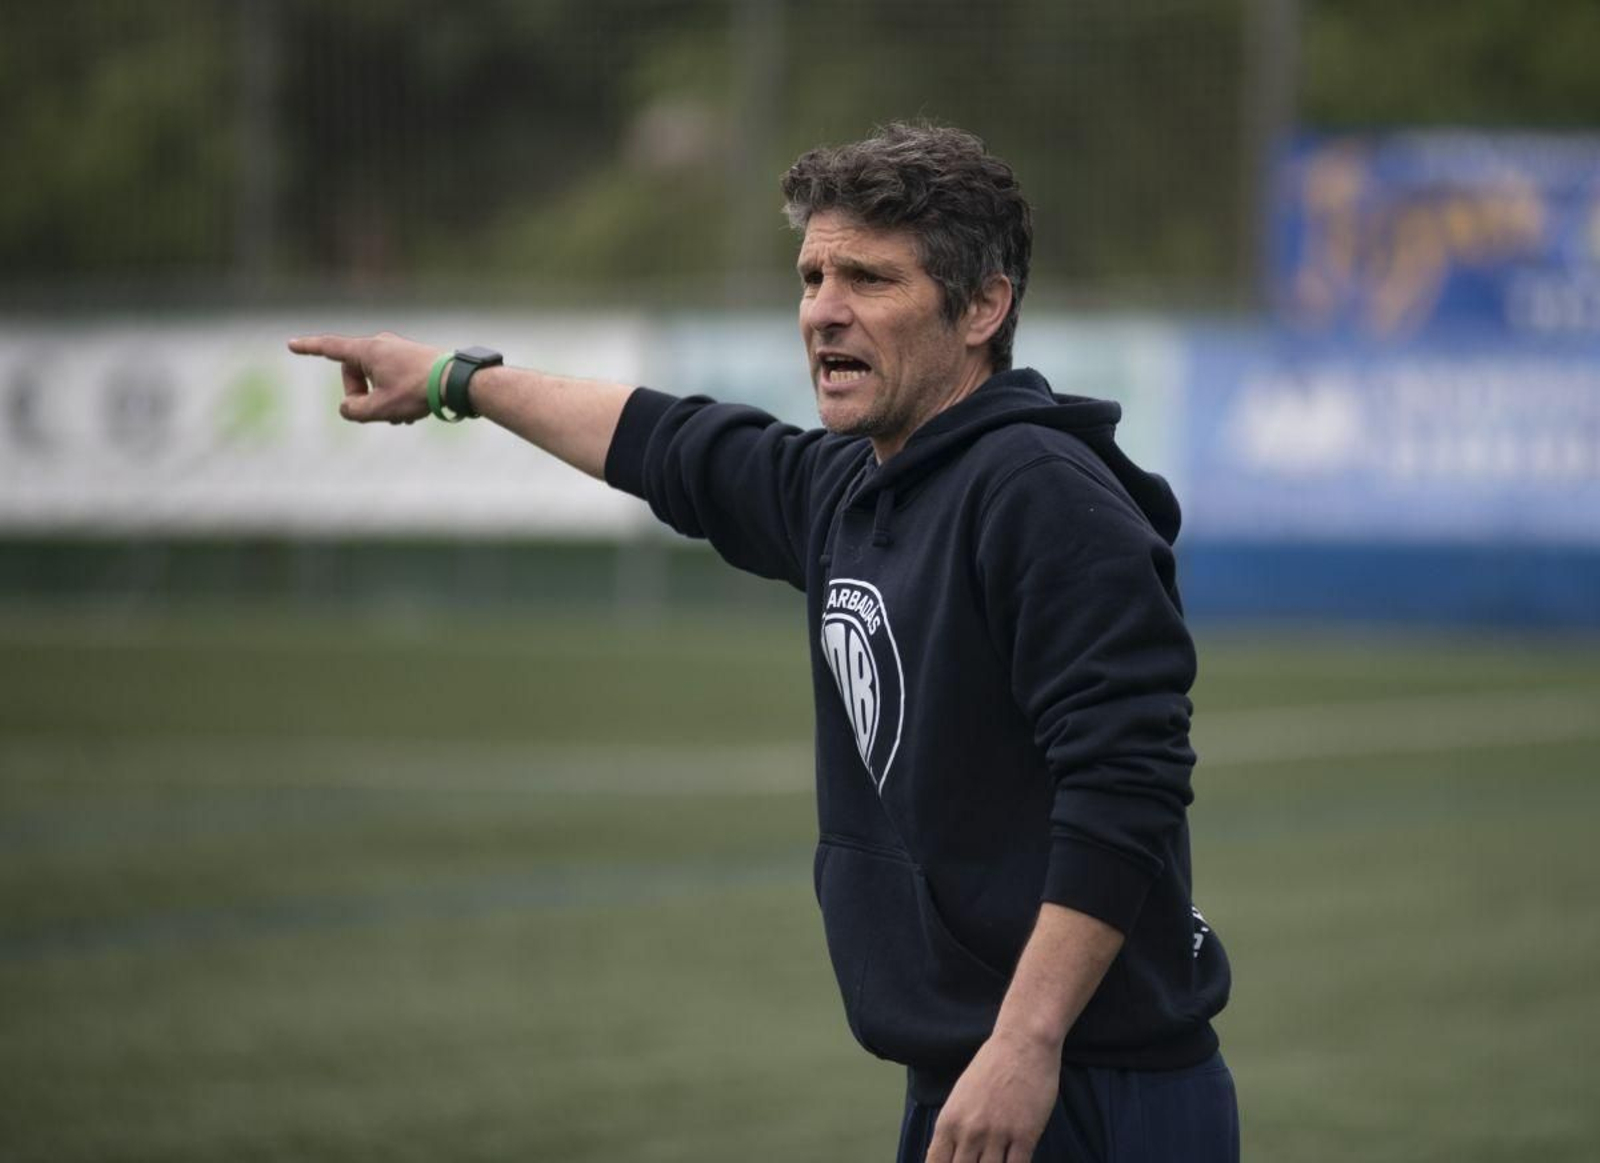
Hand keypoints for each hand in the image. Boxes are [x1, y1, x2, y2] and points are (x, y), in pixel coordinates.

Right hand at [287, 331, 441, 423]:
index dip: (309, 348)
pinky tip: (413, 410)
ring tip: (404, 413)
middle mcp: (381, 344)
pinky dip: (395, 397)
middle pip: (354, 375)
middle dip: (362, 397)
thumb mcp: (380, 408)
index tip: (291, 344)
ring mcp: (397, 350)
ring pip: (375, 382)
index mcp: (368, 350)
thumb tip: (348, 407)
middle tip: (381, 413)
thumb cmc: (418, 391)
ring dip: (382, 402)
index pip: (330, 348)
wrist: (457, 381)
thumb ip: (353, 410)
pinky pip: (391, 381)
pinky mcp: (411, 359)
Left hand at [925, 1029, 1059, 1162]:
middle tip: (977, 1161)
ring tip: (994, 1161)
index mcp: (948, 1121)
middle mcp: (969, 1132)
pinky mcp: (1025, 1135)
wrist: (1023, 1042)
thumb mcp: (960, 1097)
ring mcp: (997, 1134)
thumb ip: (954, 1129)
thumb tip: (949, 1156)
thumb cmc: (991, 1066)